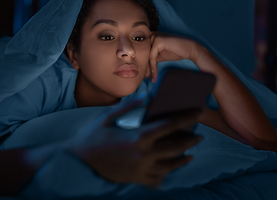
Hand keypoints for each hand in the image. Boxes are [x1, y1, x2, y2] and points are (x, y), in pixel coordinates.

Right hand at [67, 96, 201, 186]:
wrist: (77, 162)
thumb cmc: (91, 137)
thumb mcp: (107, 117)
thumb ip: (128, 106)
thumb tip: (145, 97)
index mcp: (138, 137)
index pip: (170, 125)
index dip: (187, 117)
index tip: (198, 112)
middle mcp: (144, 155)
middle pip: (175, 147)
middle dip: (190, 140)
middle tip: (198, 135)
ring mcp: (141, 169)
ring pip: (170, 166)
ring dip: (183, 159)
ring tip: (190, 154)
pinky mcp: (136, 179)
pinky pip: (158, 178)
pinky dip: (167, 173)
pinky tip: (170, 169)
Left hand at [149, 33, 200, 81]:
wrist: (189, 49)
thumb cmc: (176, 51)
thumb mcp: (160, 55)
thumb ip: (151, 58)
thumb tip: (143, 68)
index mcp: (151, 36)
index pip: (144, 52)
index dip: (144, 63)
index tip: (146, 74)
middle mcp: (151, 35)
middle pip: (144, 54)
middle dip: (145, 67)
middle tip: (146, 77)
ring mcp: (154, 37)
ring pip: (147, 56)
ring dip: (149, 68)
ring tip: (151, 78)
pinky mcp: (158, 41)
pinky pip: (152, 57)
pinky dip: (153, 66)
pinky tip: (154, 73)